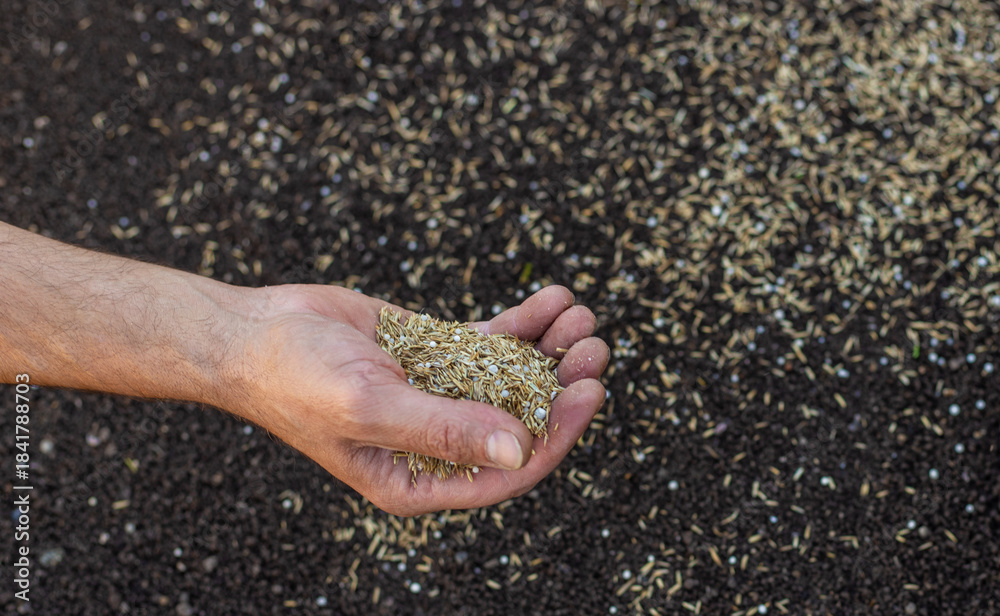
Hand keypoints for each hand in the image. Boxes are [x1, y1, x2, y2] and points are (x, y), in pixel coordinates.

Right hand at [232, 284, 608, 515]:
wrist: (255, 329)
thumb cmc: (295, 379)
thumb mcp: (370, 407)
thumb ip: (444, 430)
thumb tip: (519, 449)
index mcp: (421, 480)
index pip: (508, 471)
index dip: (556, 436)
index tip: (587, 392)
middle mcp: (438, 443)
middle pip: (522, 421)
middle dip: (563, 385)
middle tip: (595, 349)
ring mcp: (441, 394)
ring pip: (515, 379)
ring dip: (553, 348)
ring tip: (582, 315)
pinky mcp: (437, 354)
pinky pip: (493, 344)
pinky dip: (526, 323)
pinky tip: (555, 299)